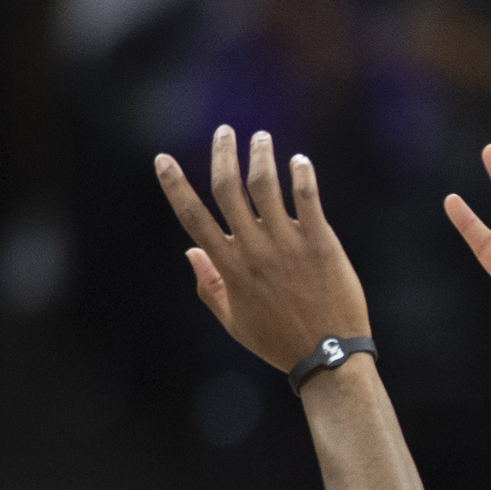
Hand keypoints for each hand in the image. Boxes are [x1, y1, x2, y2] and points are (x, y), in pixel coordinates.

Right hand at [154, 127, 369, 371]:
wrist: (328, 358)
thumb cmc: (279, 342)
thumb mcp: (234, 322)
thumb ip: (209, 286)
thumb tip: (190, 252)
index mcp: (229, 268)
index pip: (193, 218)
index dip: (174, 185)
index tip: (162, 159)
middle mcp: (253, 250)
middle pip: (227, 188)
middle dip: (222, 154)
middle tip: (225, 131)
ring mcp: (287, 244)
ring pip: (265, 184)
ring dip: (260, 155)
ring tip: (261, 138)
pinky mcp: (320, 243)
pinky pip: (307, 198)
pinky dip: (301, 174)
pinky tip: (298, 161)